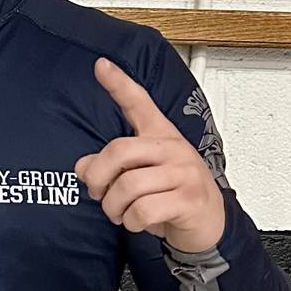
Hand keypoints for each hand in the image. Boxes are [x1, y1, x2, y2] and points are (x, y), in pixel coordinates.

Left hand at [74, 58, 224, 252]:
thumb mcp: (138, 177)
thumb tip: (83, 167)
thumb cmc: (171, 196)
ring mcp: (184, 173)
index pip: (139, 103)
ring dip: (114, 207)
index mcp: (160, 136)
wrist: (207, 225)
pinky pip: (143, 210)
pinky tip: (138, 221)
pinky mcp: (190, 199)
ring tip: (120, 213)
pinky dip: (132, 222)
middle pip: (119, 151)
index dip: (119, 84)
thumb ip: (109, 167)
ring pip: (128, 186)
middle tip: (98, 194)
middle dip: (98, 178)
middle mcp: (173, 149)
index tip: (100, 65)